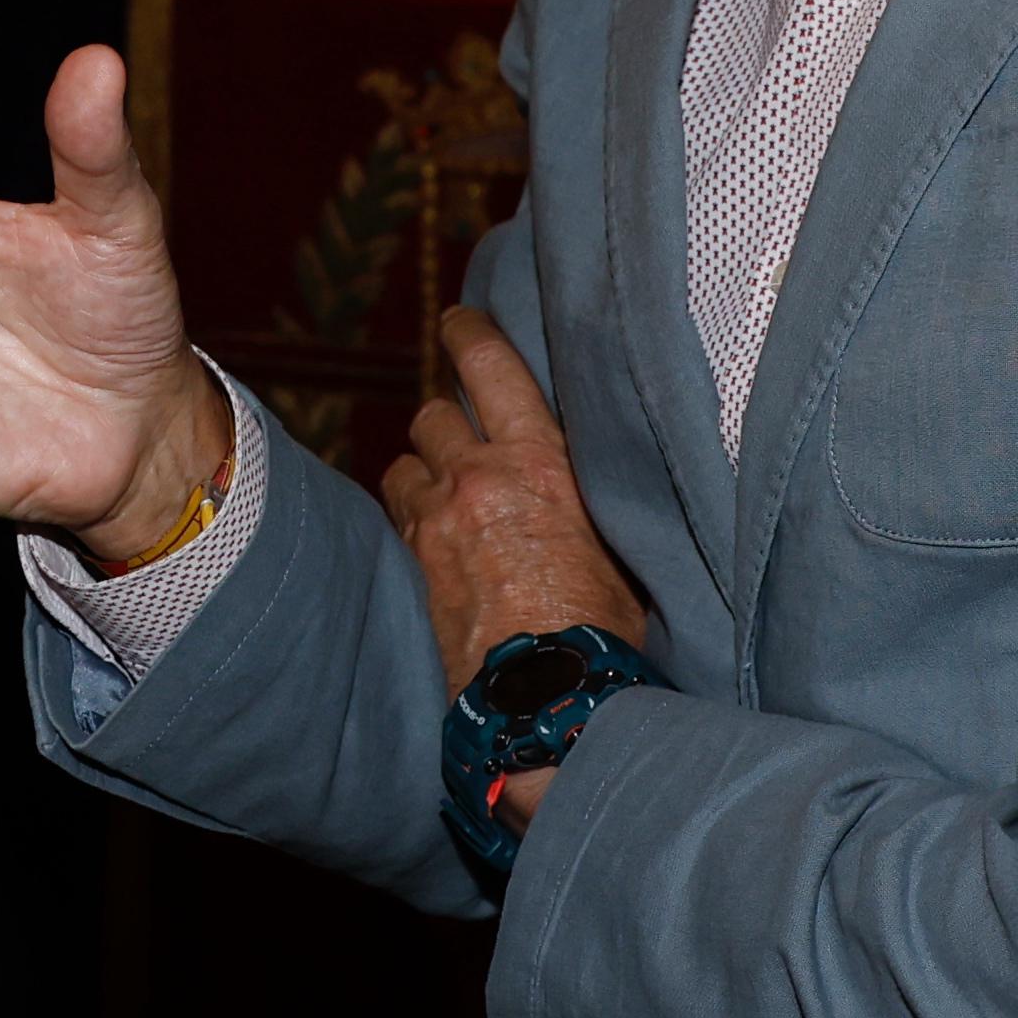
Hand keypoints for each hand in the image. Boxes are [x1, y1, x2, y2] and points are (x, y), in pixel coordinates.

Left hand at [384, 309, 648, 822]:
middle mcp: (479, 478)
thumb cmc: (603, 626)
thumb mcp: (617, 544)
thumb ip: (588, 498)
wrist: (549, 697)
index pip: (492, 367)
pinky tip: (434, 532)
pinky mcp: (416, 564)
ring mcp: (438, 521)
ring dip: (422, 466)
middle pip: (435, 411)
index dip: (469, 333)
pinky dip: (412, 511)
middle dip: (445, 416)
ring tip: (444, 487)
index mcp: (540, 462)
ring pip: (407, 460)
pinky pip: (400, 511)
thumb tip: (589, 484)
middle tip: (460, 429)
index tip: (459, 319)